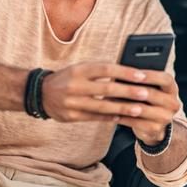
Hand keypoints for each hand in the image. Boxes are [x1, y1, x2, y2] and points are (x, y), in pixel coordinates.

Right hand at [38, 63, 179, 141]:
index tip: (142, 75)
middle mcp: (75, 85)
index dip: (124, 72)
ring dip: (122, 108)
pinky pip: (94, 117)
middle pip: (106, 89)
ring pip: (102, 106)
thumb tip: (129, 72)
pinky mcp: (71, 116)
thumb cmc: (68, 78)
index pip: (105, 69)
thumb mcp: (81, 68)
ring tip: (139, 109)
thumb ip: (100, 70)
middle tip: (146, 94)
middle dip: (128, 92)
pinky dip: (109, 117)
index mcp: (79, 70)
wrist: (40, 93)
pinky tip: (122, 118)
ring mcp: (72, 102)